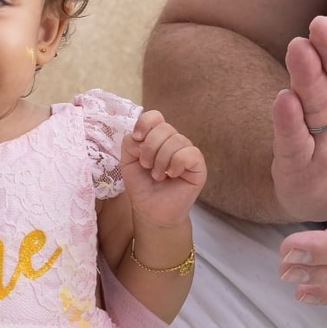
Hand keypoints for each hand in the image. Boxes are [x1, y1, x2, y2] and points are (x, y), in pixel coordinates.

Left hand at [121, 110, 206, 229]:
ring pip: (176, 140)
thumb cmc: (142, 186)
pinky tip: (172, 175)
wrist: (151, 211)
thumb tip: (141, 136)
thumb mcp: (127, 162)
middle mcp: (174, 141)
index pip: (155, 116)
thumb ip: (130, 143)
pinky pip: (190, 153)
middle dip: (150, 148)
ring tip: (157, 176)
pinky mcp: (198, 166)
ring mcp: (187, 152)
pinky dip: (177, 163)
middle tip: (146, 166)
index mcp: (157, 138)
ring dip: (161, 160)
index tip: (137, 138)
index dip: (145, 123)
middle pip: (164, 128)